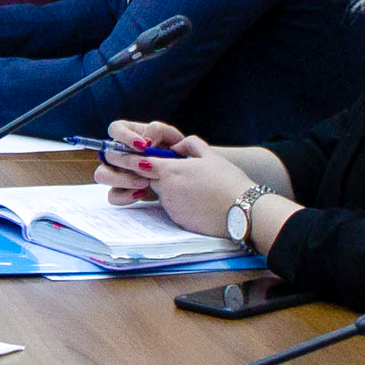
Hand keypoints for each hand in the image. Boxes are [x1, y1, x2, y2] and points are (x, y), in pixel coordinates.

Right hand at [92, 119, 193, 204]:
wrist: (182, 176)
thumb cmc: (175, 153)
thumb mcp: (172, 137)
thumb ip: (158, 131)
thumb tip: (145, 140)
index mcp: (128, 135)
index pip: (115, 129)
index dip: (124, 136)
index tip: (143, 146)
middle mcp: (118, 153)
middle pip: (108, 155)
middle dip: (128, 161)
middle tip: (148, 166)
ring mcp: (117, 173)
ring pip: (102, 175)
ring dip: (122, 179)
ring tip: (145, 183)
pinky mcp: (121, 191)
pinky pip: (112, 196)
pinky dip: (125, 196)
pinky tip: (142, 193)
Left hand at [105, 138, 255, 235]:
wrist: (243, 210)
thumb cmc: (229, 182)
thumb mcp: (211, 156)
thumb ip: (190, 145)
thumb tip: (178, 144)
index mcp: (171, 170)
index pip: (140, 162)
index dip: (131, 158)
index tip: (122, 154)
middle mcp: (166, 189)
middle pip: (148, 178)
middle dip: (153, 175)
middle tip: (166, 172)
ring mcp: (170, 206)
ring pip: (161, 193)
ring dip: (169, 189)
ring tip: (193, 188)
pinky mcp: (177, 220)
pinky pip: (172, 207)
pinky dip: (179, 203)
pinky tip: (197, 201)